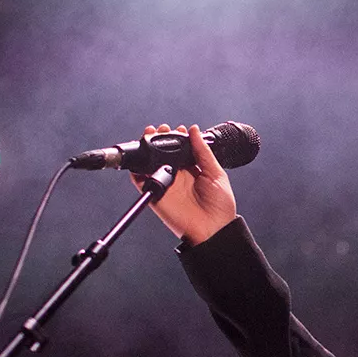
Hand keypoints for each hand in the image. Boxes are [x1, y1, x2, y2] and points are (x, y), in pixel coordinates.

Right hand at [132, 124, 236, 245]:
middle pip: (163, 153)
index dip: (176, 137)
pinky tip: (141, 159)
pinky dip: (137, 171)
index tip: (177, 128)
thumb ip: (203, 152)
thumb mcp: (216, 173)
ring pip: (150, 164)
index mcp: (193, 169)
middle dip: (160, 138)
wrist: (214, 228)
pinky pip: (142, 182)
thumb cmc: (220, 205)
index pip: (180, 149)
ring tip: (149, 136)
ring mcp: (166, 185)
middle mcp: (178, 176)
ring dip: (147, 150)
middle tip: (161, 129)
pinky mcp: (156, 195)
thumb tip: (195, 130)